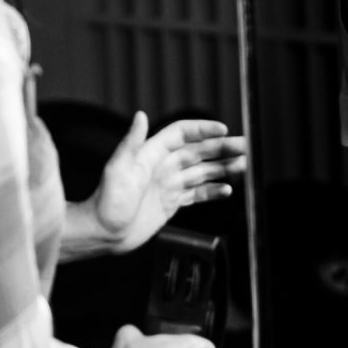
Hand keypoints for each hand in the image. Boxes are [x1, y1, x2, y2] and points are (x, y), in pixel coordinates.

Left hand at [84, 113, 243, 254]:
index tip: (223, 129)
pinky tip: (227, 189)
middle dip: (221, 148)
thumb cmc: (106, 202)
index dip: (202, 129)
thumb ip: (131, 142)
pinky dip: (213, 191)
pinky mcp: (171, 203)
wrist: (104, 232)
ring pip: (201, 172)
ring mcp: (168, 185)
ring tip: (243, 166)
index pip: (181, 134)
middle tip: (244, 148)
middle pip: (198, 152)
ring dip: (222, 168)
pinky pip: (197, 193)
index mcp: (151, 154)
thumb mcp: (118, 169)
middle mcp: (162, 166)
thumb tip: (140, 115)